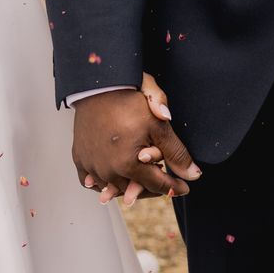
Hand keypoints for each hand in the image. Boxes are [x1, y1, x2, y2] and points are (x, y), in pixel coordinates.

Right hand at [71, 87, 198, 207]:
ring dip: (127, 185)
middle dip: (151, 186)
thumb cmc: (129, 100)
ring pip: (113, 188)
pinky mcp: (79, 158)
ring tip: (140, 179)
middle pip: (135, 190)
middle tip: (164, 181)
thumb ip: (176, 153)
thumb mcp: (159, 124)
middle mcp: (107, 171)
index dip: (174, 187)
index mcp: (128, 164)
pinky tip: (113, 179)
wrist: (99, 83)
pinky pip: (90, 181)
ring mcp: (91, 165)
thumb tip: (194, 175)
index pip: (157, 185)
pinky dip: (103, 182)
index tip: (184, 187)